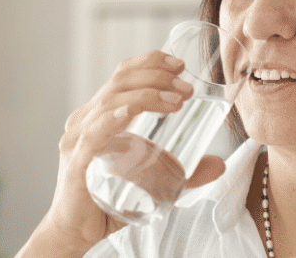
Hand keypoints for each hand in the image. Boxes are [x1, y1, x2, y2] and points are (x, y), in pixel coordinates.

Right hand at [17, 51, 225, 256]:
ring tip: (177, 99)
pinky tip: (129, 111)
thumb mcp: (152, 180)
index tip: (179, 64)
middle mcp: (85, 120)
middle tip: (187, 88)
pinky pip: (94, 133)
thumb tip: (219, 164)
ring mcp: (78, 139)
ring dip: (146, 94)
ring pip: (111, 100)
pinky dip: (112, 118)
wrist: (75, 233)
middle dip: (157, 76)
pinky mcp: (77, 162)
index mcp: (99, 116)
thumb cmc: (107, 202)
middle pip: (119, 82)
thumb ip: (184, 173)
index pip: (122, 76)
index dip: (149, 62)